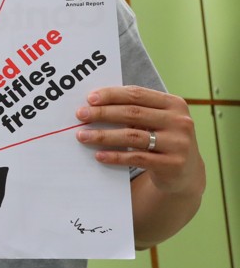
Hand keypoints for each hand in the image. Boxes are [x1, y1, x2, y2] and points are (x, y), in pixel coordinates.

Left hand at [75, 85, 203, 196]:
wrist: (186, 173)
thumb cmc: (162, 138)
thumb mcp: (157, 120)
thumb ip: (135, 109)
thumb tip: (94, 103)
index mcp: (174, 104)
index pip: (137, 94)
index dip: (111, 95)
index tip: (89, 98)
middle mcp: (180, 122)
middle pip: (132, 113)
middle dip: (103, 113)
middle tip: (80, 115)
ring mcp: (178, 144)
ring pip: (132, 136)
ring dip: (103, 135)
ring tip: (82, 136)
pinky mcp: (173, 164)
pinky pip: (137, 158)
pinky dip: (115, 156)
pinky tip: (99, 155)